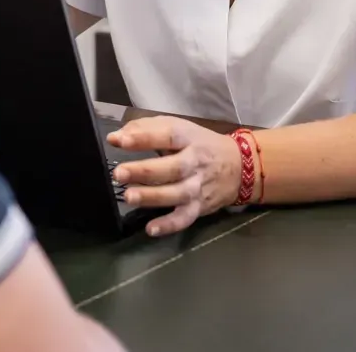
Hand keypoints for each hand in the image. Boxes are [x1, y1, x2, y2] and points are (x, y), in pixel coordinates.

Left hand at [106, 116, 242, 236]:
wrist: (240, 167)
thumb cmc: (199, 144)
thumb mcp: (178, 127)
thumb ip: (146, 128)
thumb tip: (116, 137)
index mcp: (188, 138)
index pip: (167, 135)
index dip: (144, 138)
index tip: (118, 140)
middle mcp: (195, 163)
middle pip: (172, 168)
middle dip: (144, 171)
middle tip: (119, 173)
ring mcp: (198, 187)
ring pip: (177, 194)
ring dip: (153, 197)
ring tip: (129, 196)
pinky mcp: (200, 207)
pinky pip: (185, 218)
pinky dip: (169, 225)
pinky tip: (151, 229)